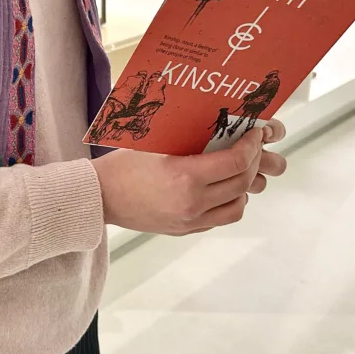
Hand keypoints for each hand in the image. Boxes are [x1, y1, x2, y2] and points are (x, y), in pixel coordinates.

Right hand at [94, 126, 284, 236]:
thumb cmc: (122, 164)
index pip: (235, 162)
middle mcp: (192, 203)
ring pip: (238, 207)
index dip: (252, 146)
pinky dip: (229, 202)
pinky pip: (221, 218)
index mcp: (185, 176)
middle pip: (241, 183)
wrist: (99, 197)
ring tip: (239, 170)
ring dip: (245, 187)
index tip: (255, 134)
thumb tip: (220, 123)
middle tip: (252, 147)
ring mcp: (190, 220)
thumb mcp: (156, 143)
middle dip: (253, 162)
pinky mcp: (185, 230)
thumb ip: (189, 138)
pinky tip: (222, 187)